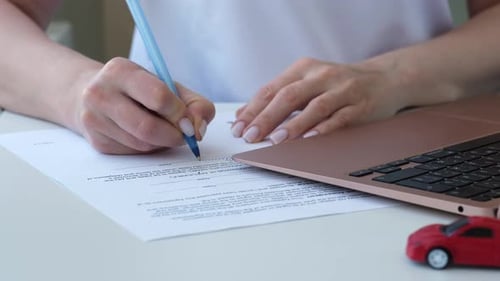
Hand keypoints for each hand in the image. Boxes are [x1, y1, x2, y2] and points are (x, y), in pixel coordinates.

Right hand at [71, 58, 214, 153]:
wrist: (92, 94)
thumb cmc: (140, 90)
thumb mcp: (168, 86)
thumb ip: (194, 103)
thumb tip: (198, 129)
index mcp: (121, 71)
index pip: (158, 96)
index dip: (180, 113)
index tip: (189, 121)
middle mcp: (100, 93)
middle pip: (147, 127)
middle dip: (173, 136)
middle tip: (185, 136)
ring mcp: (94, 119)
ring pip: (141, 144)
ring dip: (162, 143)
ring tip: (165, 131)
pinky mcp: (97, 141)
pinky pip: (133, 153)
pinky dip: (148, 149)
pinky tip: (146, 136)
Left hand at [232, 57, 408, 143]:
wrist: (384, 78)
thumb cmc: (338, 85)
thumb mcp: (307, 84)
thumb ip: (278, 97)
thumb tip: (244, 116)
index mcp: (303, 69)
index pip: (272, 89)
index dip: (253, 109)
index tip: (239, 128)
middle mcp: (322, 75)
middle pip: (289, 96)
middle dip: (267, 117)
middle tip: (252, 136)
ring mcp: (343, 89)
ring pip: (315, 106)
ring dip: (294, 124)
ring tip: (276, 140)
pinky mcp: (361, 104)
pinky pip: (340, 117)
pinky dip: (324, 128)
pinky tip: (310, 139)